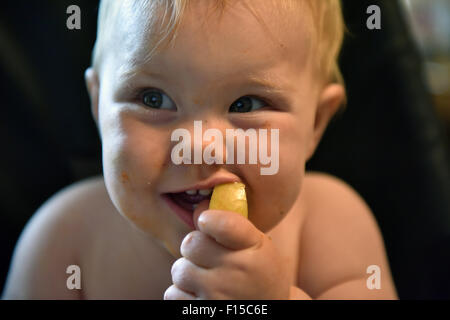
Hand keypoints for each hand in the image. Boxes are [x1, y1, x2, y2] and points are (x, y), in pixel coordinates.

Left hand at [164, 202, 290, 299]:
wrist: (270, 309)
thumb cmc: (257, 271)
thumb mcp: (257, 244)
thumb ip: (230, 225)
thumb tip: (197, 209)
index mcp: (253, 246)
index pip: (224, 225)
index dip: (207, 219)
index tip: (205, 222)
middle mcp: (237, 271)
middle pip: (191, 243)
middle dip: (194, 248)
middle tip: (207, 257)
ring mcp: (219, 295)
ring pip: (180, 270)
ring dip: (187, 272)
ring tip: (206, 279)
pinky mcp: (203, 313)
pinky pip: (173, 294)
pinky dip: (181, 294)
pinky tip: (200, 295)